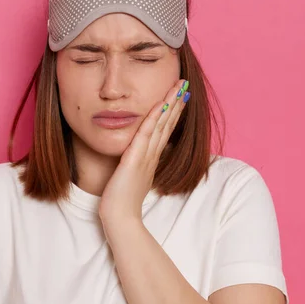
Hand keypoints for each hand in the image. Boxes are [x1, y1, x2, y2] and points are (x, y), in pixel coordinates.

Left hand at [99, 79, 189, 223]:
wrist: (120, 218)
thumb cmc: (122, 201)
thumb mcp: (132, 178)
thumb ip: (136, 165)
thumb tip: (135, 157)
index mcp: (151, 158)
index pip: (164, 130)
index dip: (173, 113)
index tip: (180, 97)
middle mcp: (152, 155)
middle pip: (167, 123)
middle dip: (176, 103)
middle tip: (184, 85)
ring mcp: (146, 156)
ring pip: (160, 125)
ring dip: (170, 104)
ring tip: (179, 87)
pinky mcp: (135, 159)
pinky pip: (146, 133)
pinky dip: (154, 118)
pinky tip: (160, 104)